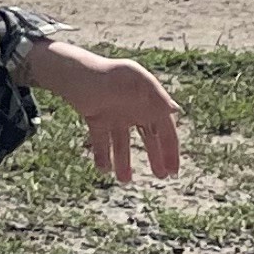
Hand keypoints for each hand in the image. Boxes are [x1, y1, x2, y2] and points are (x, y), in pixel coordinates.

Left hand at [22, 39, 181, 184]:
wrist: (79, 73)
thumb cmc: (111, 74)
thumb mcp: (138, 80)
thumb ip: (157, 94)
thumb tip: (175, 110)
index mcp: (148, 102)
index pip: (165, 130)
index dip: (170, 150)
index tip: (173, 170)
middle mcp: (133, 111)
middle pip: (148, 139)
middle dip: (155, 157)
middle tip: (161, 177)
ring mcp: (115, 116)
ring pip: (123, 144)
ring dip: (124, 162)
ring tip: (124, 179)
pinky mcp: (96, 120)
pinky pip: (102, 142)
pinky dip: (102, 156)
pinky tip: (104, 168)